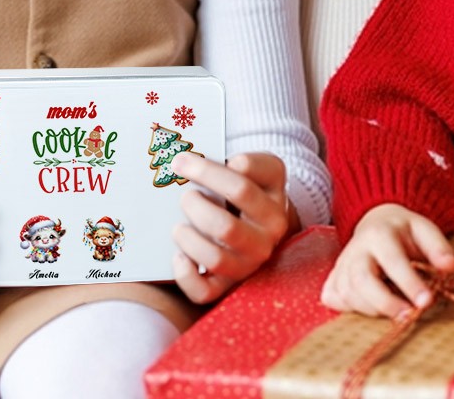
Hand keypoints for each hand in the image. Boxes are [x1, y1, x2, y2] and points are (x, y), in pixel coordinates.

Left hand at [171, 152, 290, 303]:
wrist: (266, 224)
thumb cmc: (253, 190)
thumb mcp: (262, 168)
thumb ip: (248, 162)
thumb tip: (223, 165)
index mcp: (274, 200)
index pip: (241, 185)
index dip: (207, 172)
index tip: (181, 161)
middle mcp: (268, 235)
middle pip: (225, 227)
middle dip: (195, 209)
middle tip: (184, 196)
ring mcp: (250, 262)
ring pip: (215, 260)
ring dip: (189, 241)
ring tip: (179, 227)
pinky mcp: (230, 284)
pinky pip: (206, 291)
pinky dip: (186, 276)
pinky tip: (178, 256)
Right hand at [320, 203, 453, 318]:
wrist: (376, 220)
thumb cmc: (404, 230)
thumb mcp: (424, 229)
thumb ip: (438, 248)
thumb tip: (452, 268)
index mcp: (379, 233)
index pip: (392, 261)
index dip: (409, 283)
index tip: (426, 302)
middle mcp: (356, 248)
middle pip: (361, 280)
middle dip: (384, 303)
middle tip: (408, 316)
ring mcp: (342, 263)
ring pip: (348, 293)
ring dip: (371, 309)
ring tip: (395, 311)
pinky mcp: (333, 276)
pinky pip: (334, 297)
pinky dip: (350, 308)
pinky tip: (369, 306)